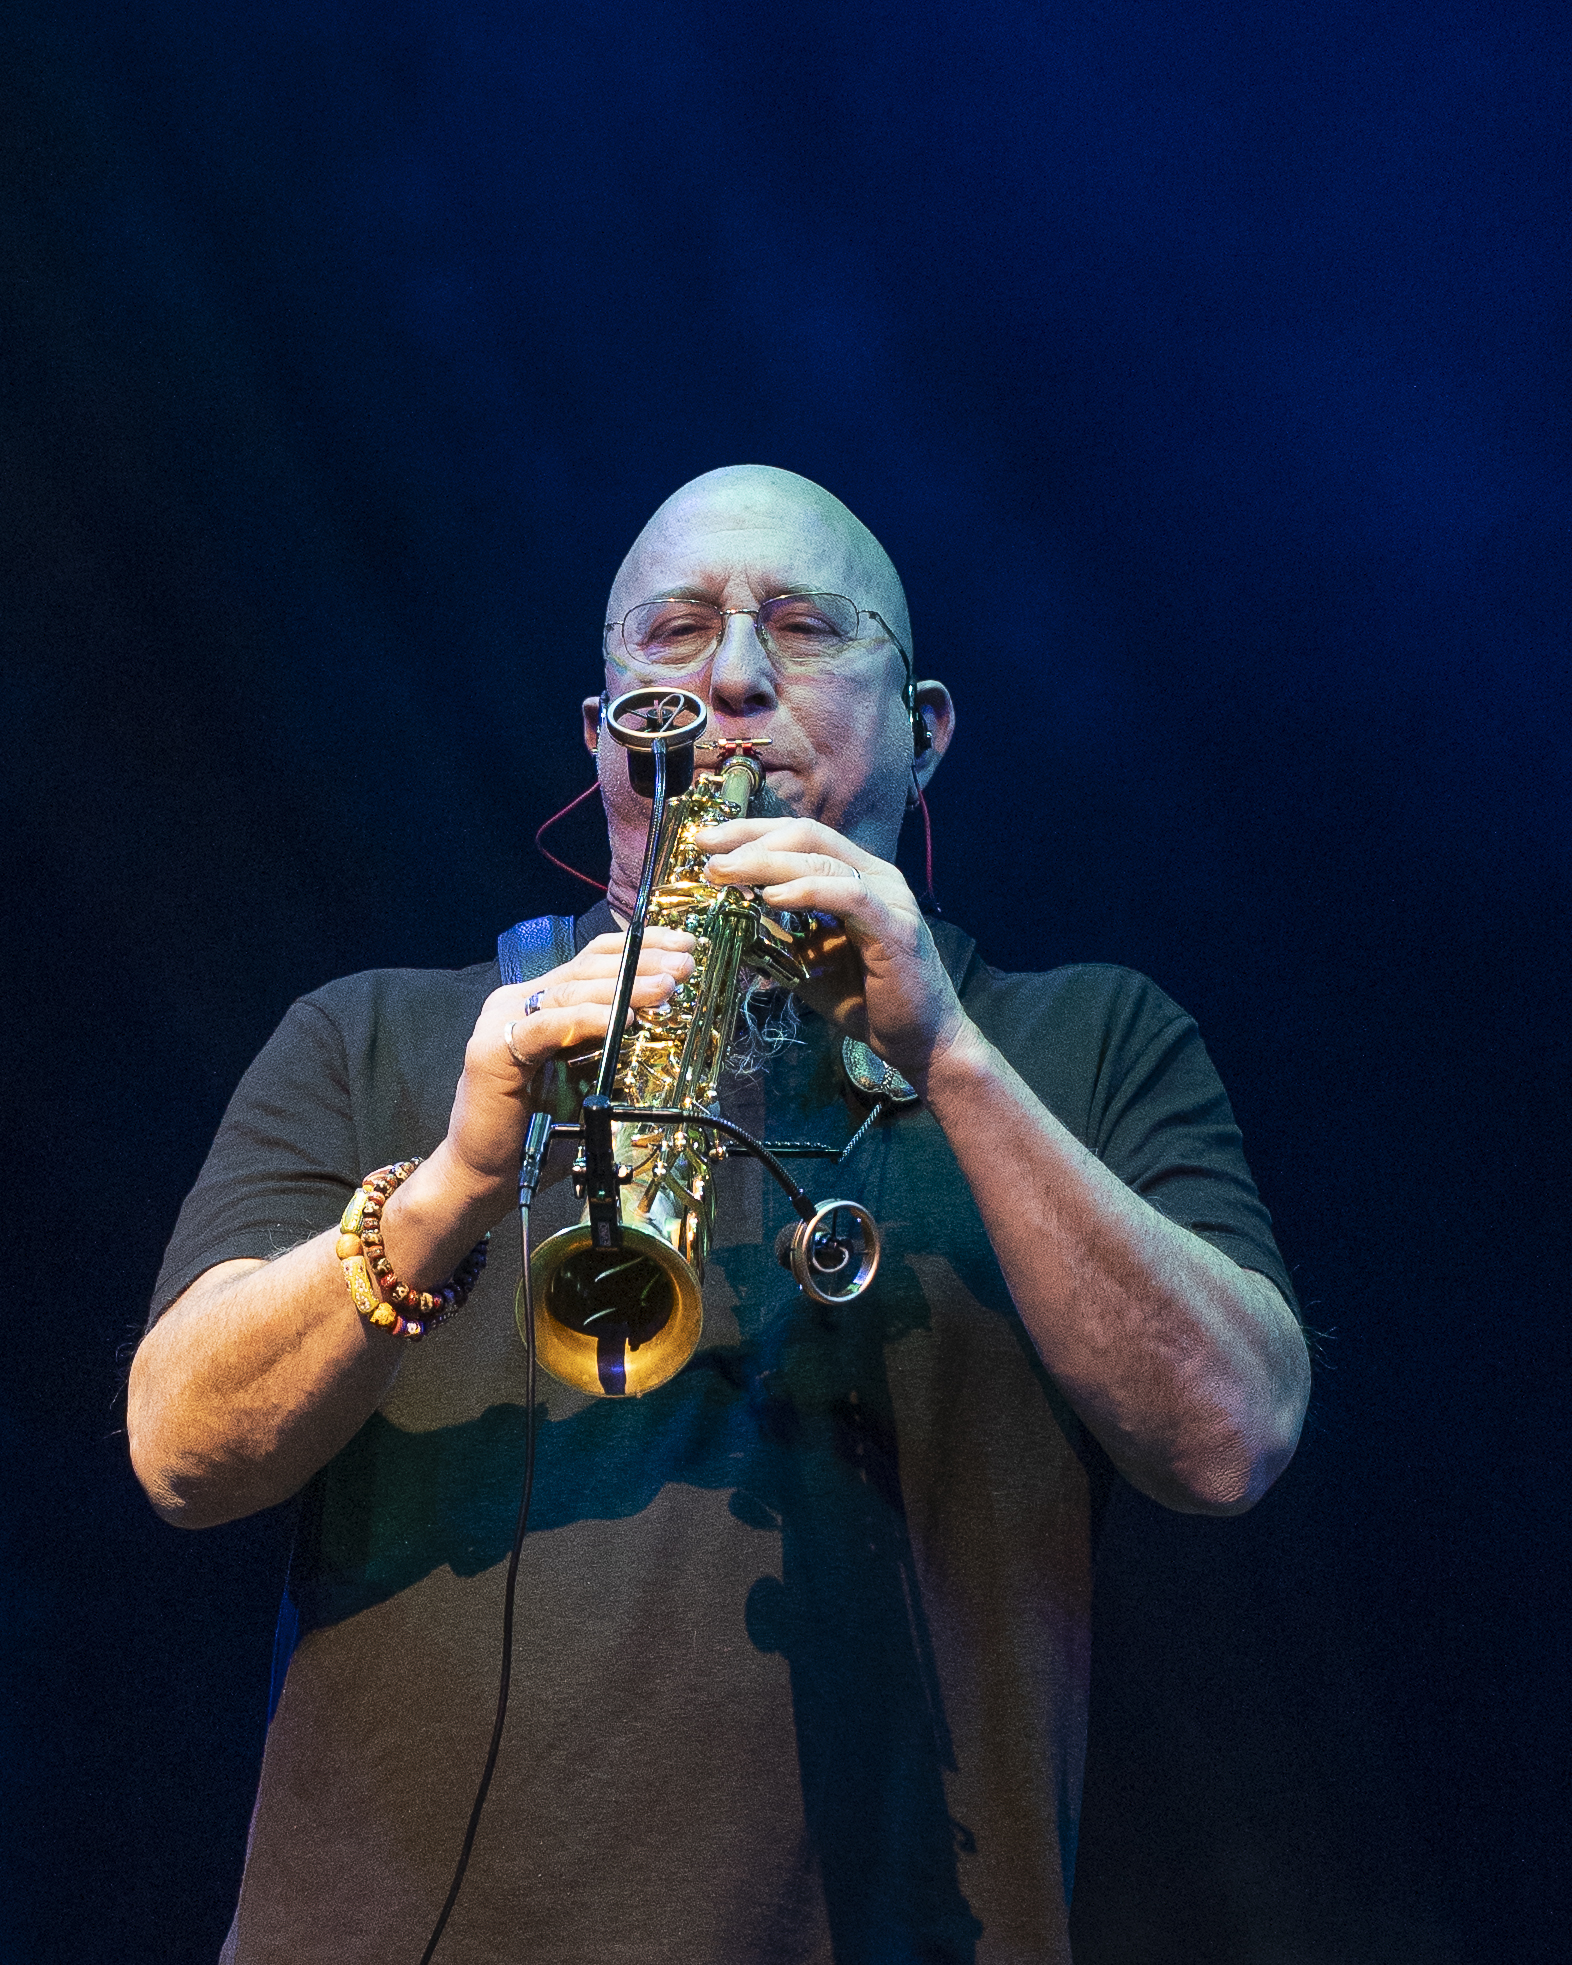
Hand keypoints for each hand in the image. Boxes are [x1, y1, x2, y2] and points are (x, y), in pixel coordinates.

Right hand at [446, 927, 696, 1191]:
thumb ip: (613, 1045)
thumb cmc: (540, 1131)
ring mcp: (503, 1022)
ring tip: (666, 987)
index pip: (595, 959)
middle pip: (588, 969)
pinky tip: (623, 1019)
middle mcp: (520, 1002)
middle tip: (686, 962)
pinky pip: (547, 1027)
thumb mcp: (591, 1077)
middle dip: (643, 961)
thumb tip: (666, 1017)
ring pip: (572, 991)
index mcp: (542, 1002)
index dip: (640, 946)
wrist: (489, 1172)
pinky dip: (587, 1020)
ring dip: (625, 986)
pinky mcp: (492, 1051)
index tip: (685, 944)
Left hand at [693, 816, 970, 1088]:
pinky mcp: (895, 926)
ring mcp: (888, 897)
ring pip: (822, 859)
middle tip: (706, 850)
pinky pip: (848, 895)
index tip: (706, 842)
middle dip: (750, 839)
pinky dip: (806, 890)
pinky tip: (771, 898)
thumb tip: (726, 922)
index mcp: (855, 877)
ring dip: (766, 863)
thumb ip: (776, 938)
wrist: (918, 1042)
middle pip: (807, 835)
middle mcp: (875, 876)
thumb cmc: (865, 1002)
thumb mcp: (806, 964)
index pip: (800, 837)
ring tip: (724, 873)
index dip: (752, 833)